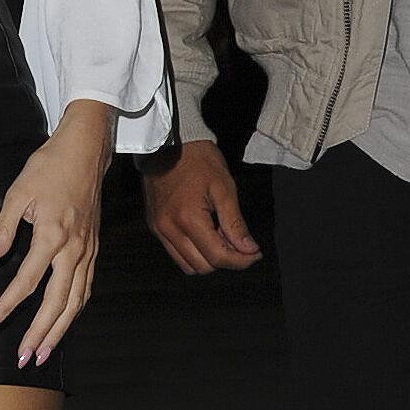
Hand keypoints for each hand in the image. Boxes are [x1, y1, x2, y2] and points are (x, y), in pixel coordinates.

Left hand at [0, 100, 112, 366]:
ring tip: (43, 354)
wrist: (85, 151)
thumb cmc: (48, 168)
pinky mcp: (93, 249)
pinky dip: (75, 310)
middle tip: (23, 359)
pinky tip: (64, 323)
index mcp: (52, 235)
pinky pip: (86, 288)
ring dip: (60, 331)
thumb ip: (1, 231)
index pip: (26, 282)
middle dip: (39, 334)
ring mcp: (87, 251)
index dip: (6, 307)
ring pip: (76, 301)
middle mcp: (73, 249)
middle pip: (57, 303)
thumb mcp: (17, 193)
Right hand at [143, 141, 261, 276]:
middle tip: (241, 244)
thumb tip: (249, 249)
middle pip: (202, 266)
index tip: (255, 253)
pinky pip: (175, 253)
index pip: (218, 257)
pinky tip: (205, 234)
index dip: (241, 260)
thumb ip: (235, 224)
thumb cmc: (199, 160)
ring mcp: (159, 229)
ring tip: (221, 237)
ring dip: (208, 259)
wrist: (170, 142)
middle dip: (226, 260)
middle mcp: (169, 229)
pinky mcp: (155, 226)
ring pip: (187, 265)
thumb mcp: (224, 189)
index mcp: (188, 219)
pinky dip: (193, 252)